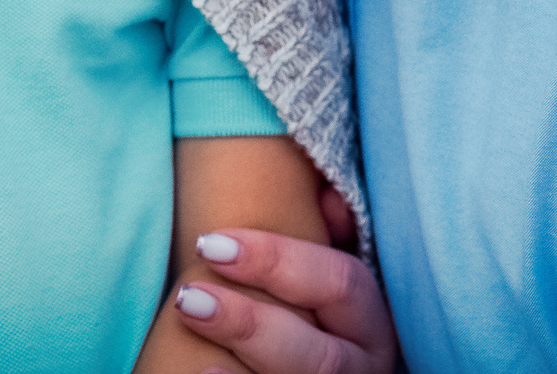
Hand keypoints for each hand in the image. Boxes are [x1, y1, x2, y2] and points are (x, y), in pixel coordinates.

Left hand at [171, 230, 397, 373]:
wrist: (295, 359)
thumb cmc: (302, 302)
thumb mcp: (321, 269)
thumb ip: (327, 231)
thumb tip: (328, 200)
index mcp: (368, 321)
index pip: (342, 283)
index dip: (278, 260)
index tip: (211, 243)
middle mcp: (361, 366)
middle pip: (322, 354)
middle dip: (251, 324)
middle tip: (189, 297)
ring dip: (243, 356)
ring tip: (190, 327)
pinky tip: (203, 373)